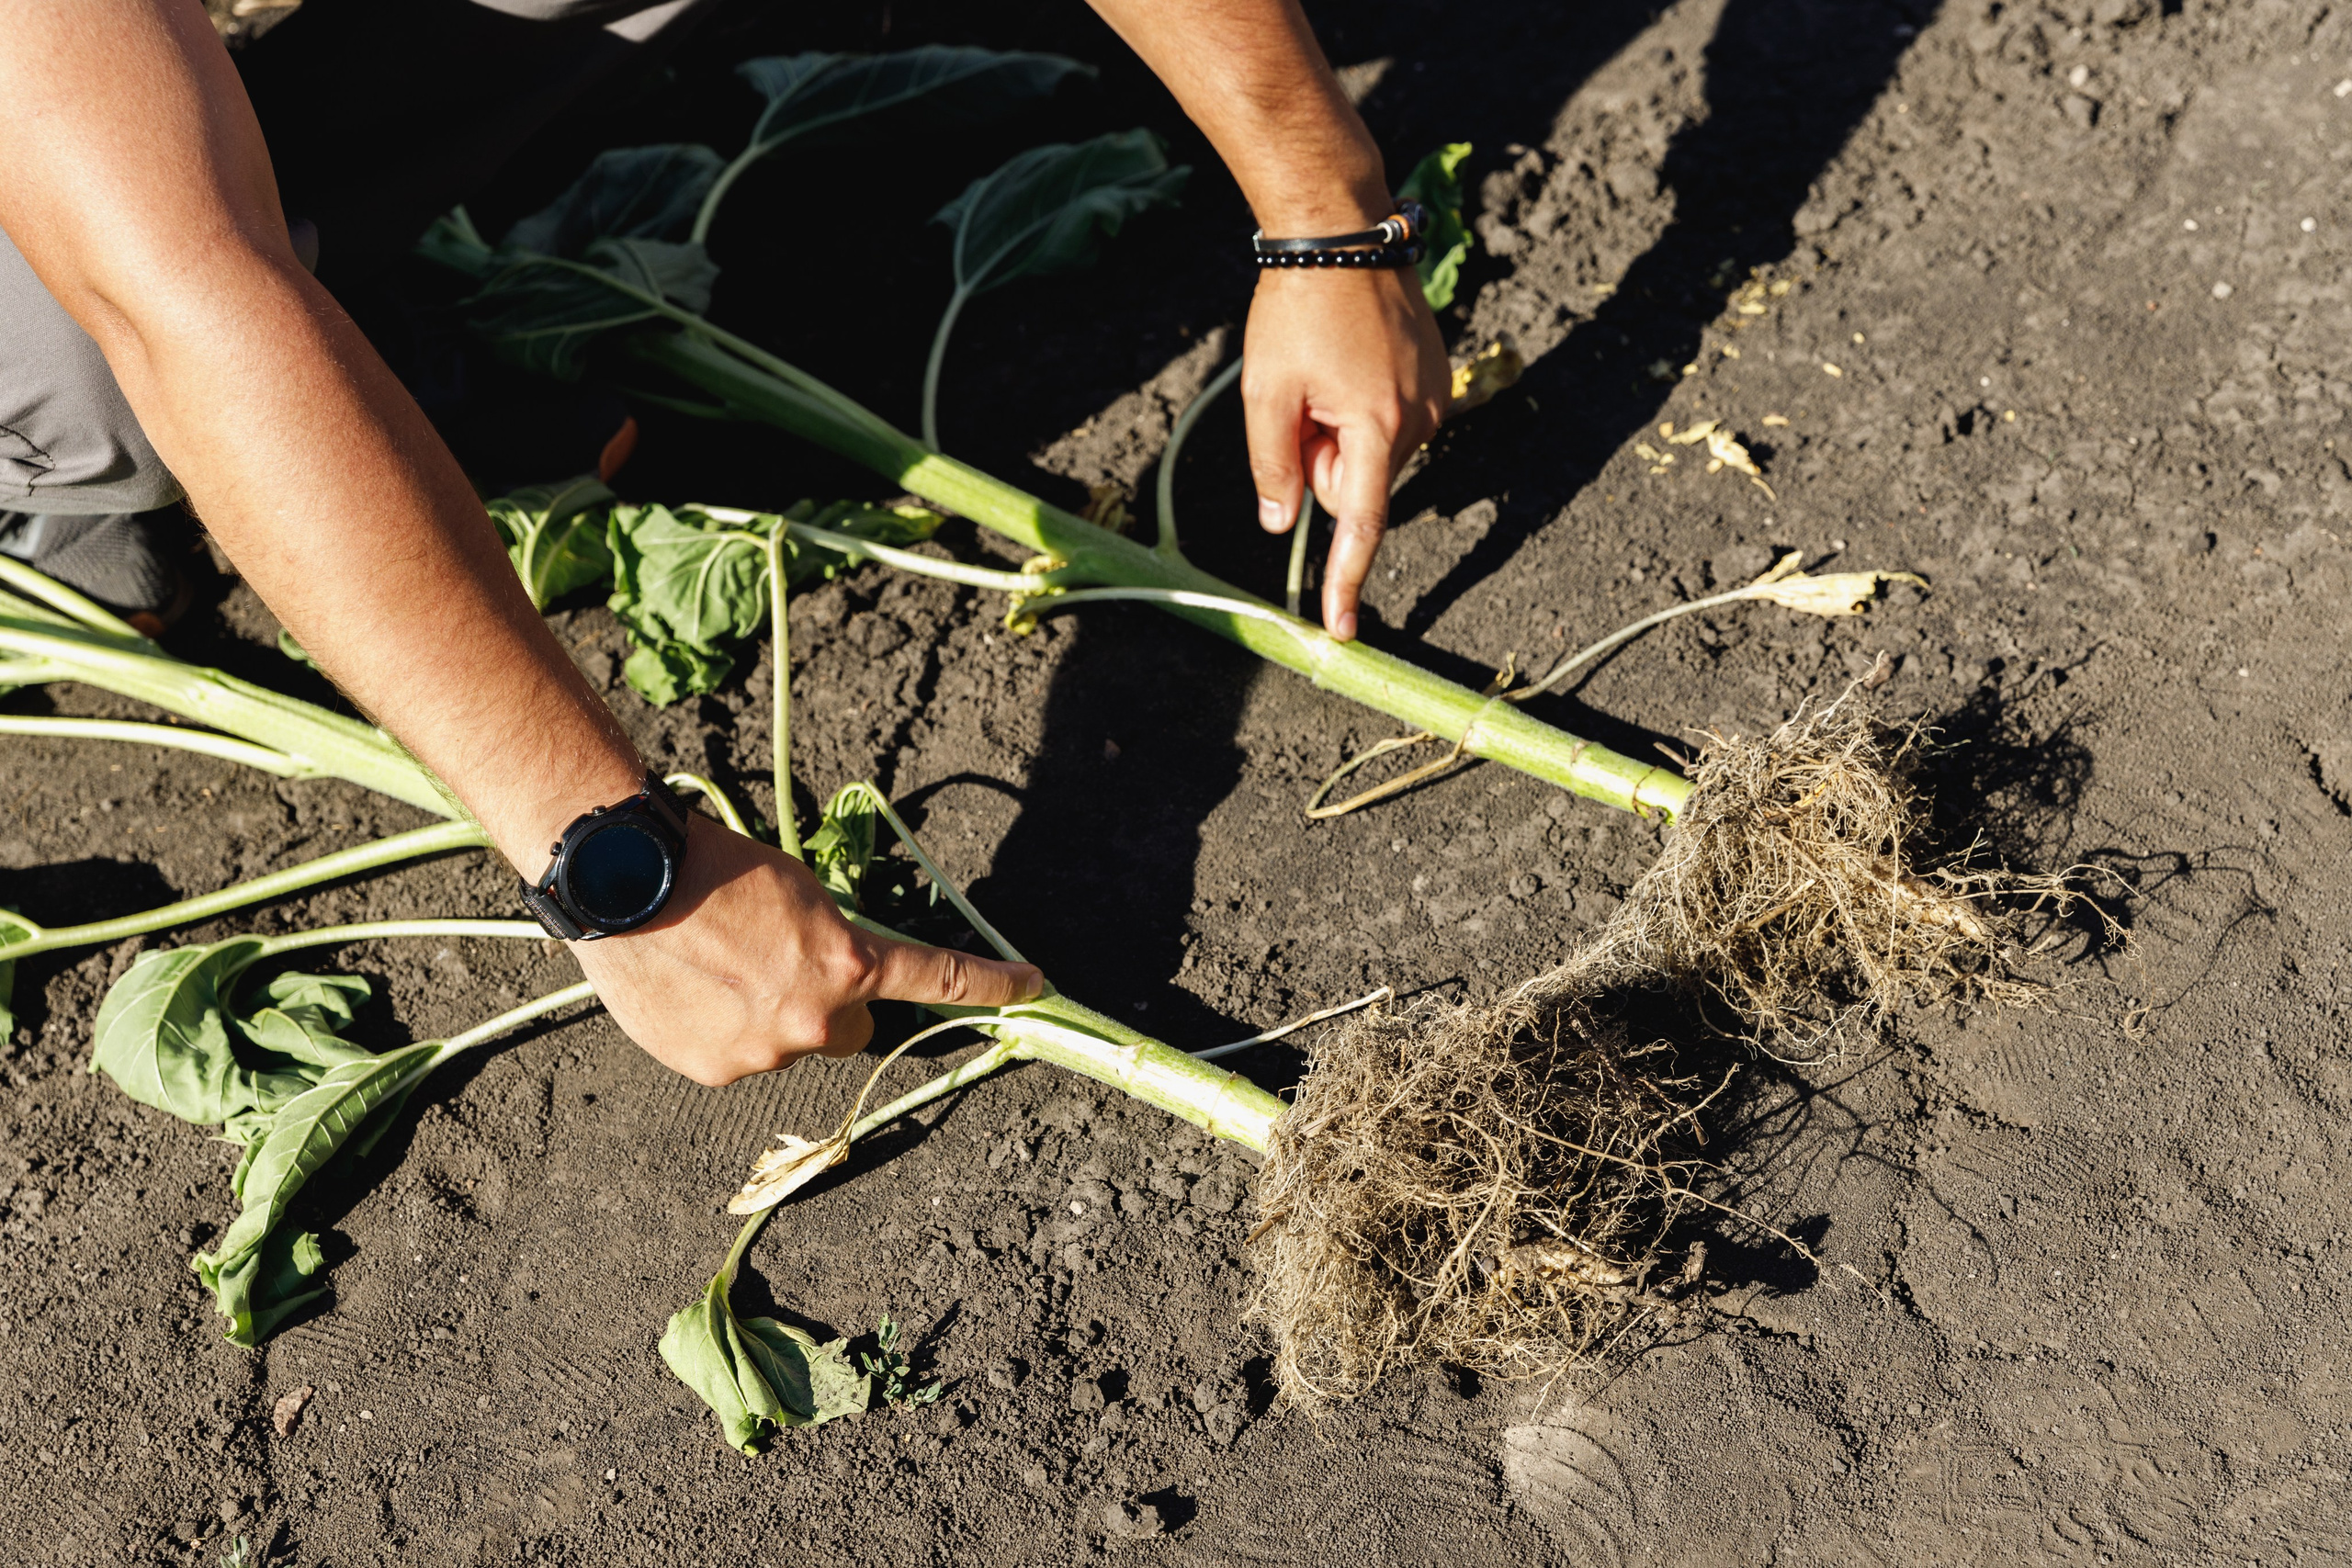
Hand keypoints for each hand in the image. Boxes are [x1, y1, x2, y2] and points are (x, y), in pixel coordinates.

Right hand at [568, 815, 1043, 1085]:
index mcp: (848, 965)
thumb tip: (841, 972)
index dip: (992, 985)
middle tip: (782, 965)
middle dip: (831, 1006)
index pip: (938, 979)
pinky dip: (721, 1029)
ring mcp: (762, 1054)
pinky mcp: (713, 1071)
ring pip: (787, 1043)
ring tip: (715, 965)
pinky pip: (736, 1055)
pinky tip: (689, 989)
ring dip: (767, 1016)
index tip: (1035, 986)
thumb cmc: (714, 867)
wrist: (625, 880)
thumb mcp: (799, 889)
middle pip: (850, 1030)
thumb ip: (835, 941)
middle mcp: (814, 1021)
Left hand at [1242, 264, 1449, 640]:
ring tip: (1323, 370)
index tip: (1341, 627)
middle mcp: (1420, 419)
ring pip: (1371, 456)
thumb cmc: (1297, 306)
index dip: (1345, 580)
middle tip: (1298, 402)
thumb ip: (1272, 465)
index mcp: (1377, 426)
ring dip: (1338, 432)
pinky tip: (1346, 360)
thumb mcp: (1266, 392)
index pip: (1360, 524)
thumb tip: (1282, 523)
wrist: (1341, 229)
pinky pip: (1389, 423)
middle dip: (1320, 462)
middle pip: (1356, 486)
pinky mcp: (1436, 377)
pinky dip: (1358, 409)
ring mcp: (1434, 397)